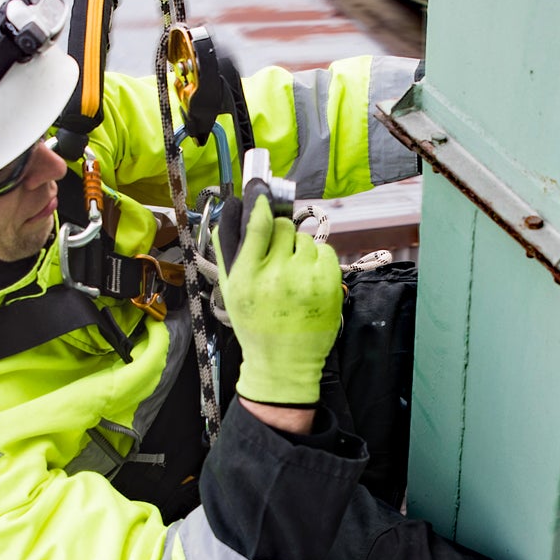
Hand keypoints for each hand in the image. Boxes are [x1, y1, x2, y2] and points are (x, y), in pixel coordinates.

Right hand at [217, 185, 340, 405]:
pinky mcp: (329, 285)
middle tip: (278, 253)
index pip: (257, 225)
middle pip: (284, 227)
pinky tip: (308, 279)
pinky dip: (318, 260)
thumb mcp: (231, 291)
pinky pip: (325, 252)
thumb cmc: (255, 325)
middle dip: (281, 235)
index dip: (261, 205)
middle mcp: (275, 275)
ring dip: (300, 250)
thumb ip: (230, 252)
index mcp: (246, 276)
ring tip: (293, 274)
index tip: (263, 195)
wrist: (282, 363)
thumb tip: (233, 211)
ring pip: (305, 240)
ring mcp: (305, 280)